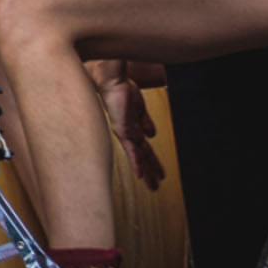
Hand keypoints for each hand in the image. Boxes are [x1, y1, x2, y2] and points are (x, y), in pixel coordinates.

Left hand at [95, 76, 164, 190]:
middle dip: (150, 172)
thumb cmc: (121, 89)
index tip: (157, 175)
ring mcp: (125, 132)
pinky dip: (136, 163)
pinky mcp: (123, 128)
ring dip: (146, 172)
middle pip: (142, 156)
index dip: (150, 163)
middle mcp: (128, 133)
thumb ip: (144, 122)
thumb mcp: (138, 107)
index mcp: (131, 129)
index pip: (143, 149)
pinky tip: (139, 175)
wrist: (110, 79)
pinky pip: (131, 149)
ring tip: (153, 186)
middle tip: (155, 187)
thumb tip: (152, 134)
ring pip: (139, 156)